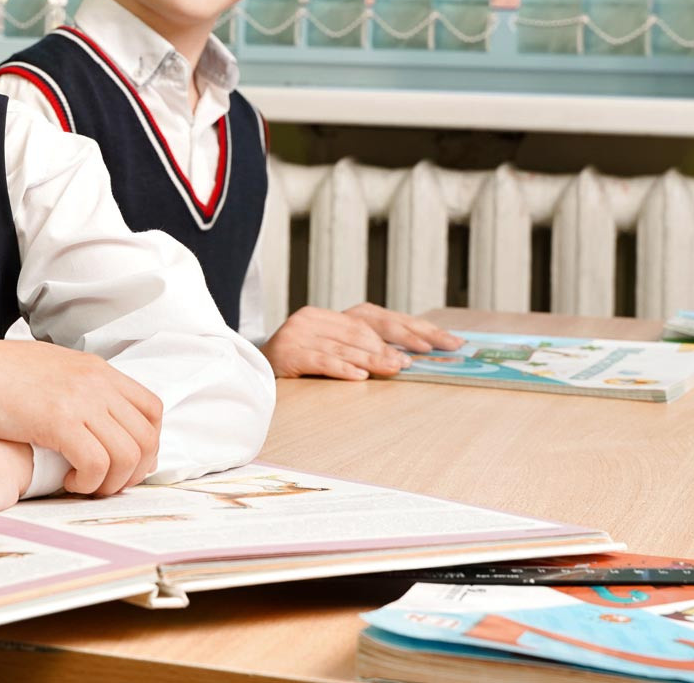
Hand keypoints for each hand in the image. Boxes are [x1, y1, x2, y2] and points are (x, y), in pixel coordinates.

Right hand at [0, 338, 161, 495]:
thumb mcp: (48, 370)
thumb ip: (76, 388)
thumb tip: (91, 418)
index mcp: (96, 369)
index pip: (151, 409)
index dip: (146, 444)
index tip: (123, 464)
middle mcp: (95, 381)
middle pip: (146, 436)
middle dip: (133, 471)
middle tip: (105, 485)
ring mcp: (80, 399)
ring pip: (128, 454)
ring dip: (111, 481)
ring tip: (83, 486)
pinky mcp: (58, 420)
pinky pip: (97, 463)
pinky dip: (89, 482)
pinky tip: (67, 482)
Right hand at [261, 306, 462, 379]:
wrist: (249, 372)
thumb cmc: (297, 367)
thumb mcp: (330, 354)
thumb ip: (359, 351)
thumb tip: (404, 360)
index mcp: (330, 316)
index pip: (378, 317)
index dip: (413, 327)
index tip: (445, 340)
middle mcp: (316, 319)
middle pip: (365, 328)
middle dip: (399, 340)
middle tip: (424, 355)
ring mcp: (300, 333)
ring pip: (346, 345)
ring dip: (375, 358)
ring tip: (398, 368)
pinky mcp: (288, 352)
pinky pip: (320, 359)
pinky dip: (341, 368)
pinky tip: (359, 377)